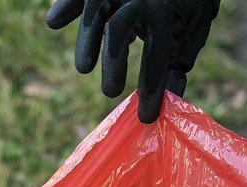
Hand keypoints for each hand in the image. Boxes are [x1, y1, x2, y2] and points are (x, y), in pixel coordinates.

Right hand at [45, 0, 219, 122]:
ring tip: (84, 68)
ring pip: (96, 8)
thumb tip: (169, 100)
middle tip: (111, 92)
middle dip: (113, 61)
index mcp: (166, 13)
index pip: (156, 55)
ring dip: (86, 38)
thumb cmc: (189, 6)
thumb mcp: (193, 34)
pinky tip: (53, 22)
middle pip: (119, 27)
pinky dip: (66, 6)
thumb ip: (178, 64)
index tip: (146, 116)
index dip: (151, 88)